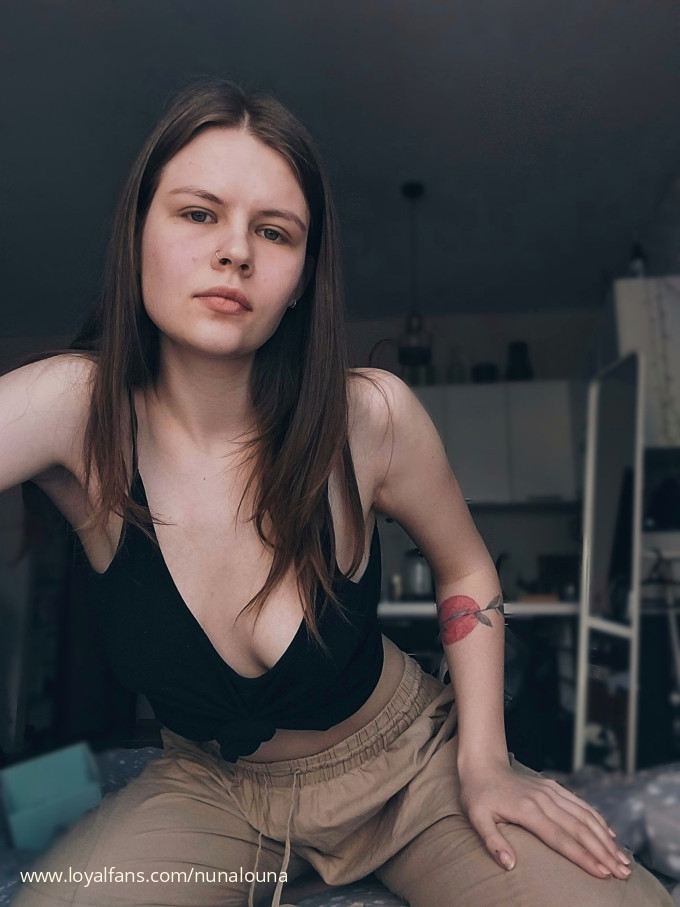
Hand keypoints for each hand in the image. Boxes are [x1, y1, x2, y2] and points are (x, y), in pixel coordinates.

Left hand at [457, 762, 632, 879]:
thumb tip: (509, 865)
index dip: (583, 857)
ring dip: (606, 838)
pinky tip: (610, 834)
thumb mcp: (477, 818)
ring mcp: (550, 792)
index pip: (561, 838)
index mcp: (528, 811)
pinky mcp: (553, 786)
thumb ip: (492, 842)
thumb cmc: (477, 795)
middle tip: (623, 873)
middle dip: (604, 852)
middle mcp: (544, 800)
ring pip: (585, 816)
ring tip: (624, 859)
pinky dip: (597, 819)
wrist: (482, 763)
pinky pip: (580, 804)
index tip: (603, 873)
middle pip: (580, 829)